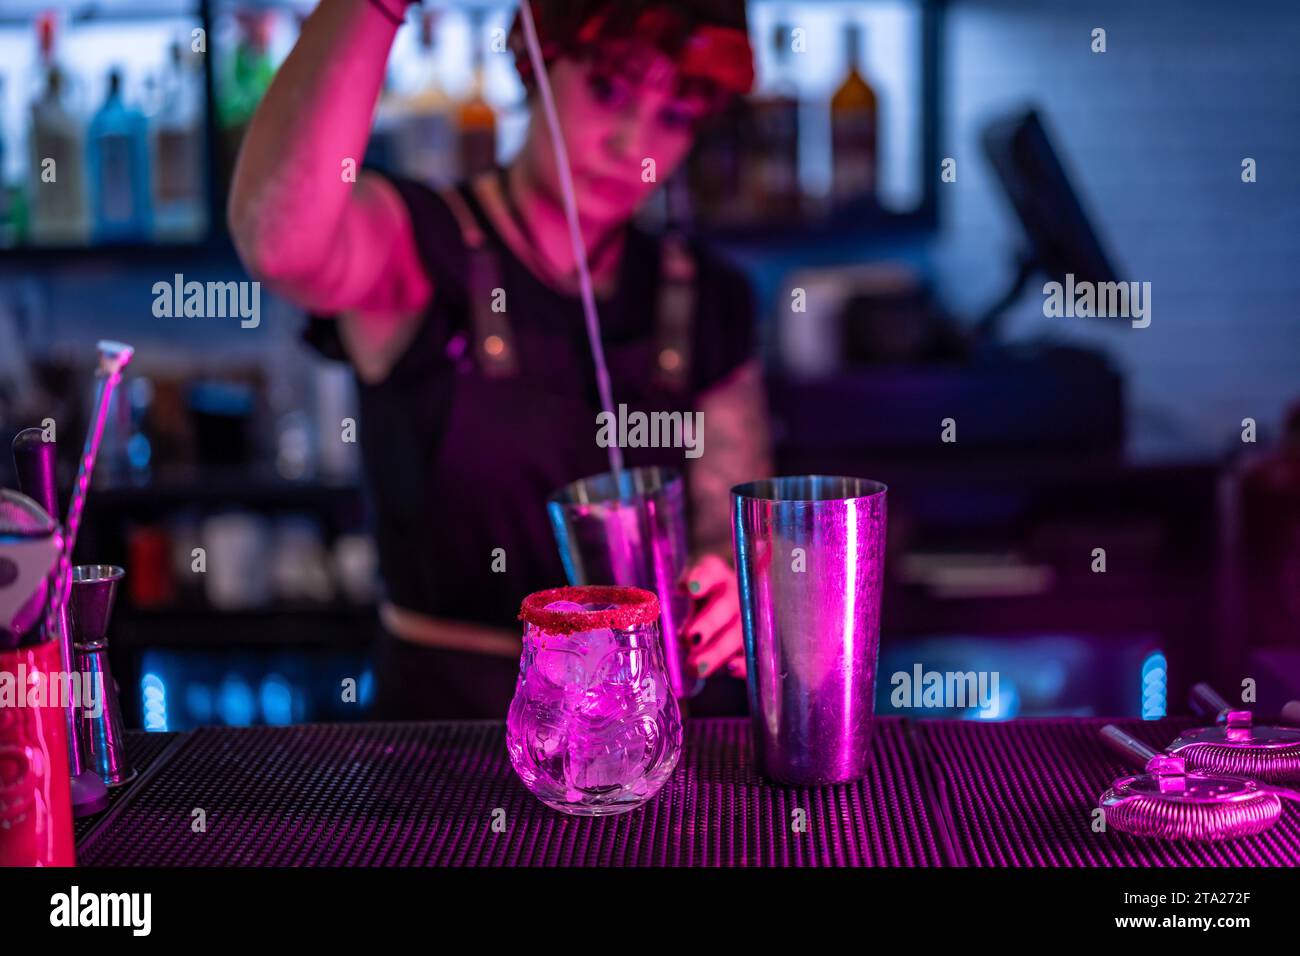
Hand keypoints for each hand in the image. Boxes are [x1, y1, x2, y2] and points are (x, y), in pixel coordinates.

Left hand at [679, 553, 746, 679]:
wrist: (727, 602)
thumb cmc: (702, 596)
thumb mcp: (688, 589)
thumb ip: (678, 599)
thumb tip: (654, 606)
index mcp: (715, 574)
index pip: (710, 571)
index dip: (701, 580)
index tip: (690, 590)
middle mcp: (735, 594)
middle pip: (724, 607)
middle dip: (708, 624)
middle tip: (690, 639)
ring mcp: (747, 618)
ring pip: (737, 634)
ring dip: (717, 651)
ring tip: (696, 667)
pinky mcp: (752, 642)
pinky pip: (751, 653)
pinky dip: (744, 663)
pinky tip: (731, 670)